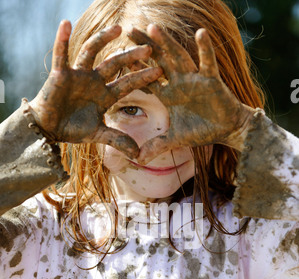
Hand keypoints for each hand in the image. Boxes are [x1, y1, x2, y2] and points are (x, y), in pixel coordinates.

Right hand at [29, 21, 161, 157]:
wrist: (49, 129)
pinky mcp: (60, 73)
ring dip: (104, 39)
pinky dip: (62, 39)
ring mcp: (78, 74)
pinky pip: (61, 54)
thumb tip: (138, 155)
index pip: (128, 83)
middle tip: (149, 48)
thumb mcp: (98, 135)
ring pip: (92, 52)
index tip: (160, 71)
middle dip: (131, 56)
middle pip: (115, 64)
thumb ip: (118, 140)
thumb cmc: (73, 129)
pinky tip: (66, 23)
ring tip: (119, 28)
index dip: (142, 77)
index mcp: (105, 94)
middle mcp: (94, 80)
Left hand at [128, 25, 255, 162]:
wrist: (227, 130)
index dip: (134, 69)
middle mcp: (179, 83)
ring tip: (153, 28)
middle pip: (159, 61)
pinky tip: (201, 33)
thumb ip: (156, 146)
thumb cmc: (202, 131)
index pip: (147, 79)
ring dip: (167, 44)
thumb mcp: (175, 140)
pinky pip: (208, 63)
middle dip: (145, 47)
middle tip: (129, 30)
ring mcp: (195, 79)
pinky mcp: (212, 80)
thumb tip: (137, 160)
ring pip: (178, 58)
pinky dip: (205, 50)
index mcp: (168, 94)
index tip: (117, 56)